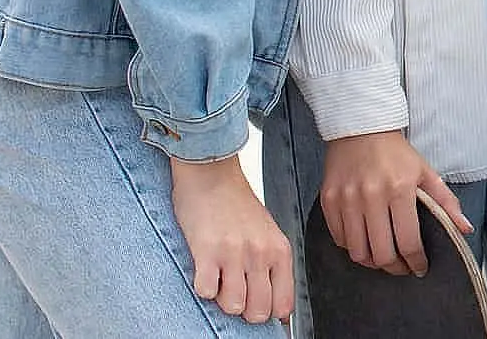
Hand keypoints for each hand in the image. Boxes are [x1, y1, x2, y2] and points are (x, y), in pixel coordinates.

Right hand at [168, 153, 294, 323]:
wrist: (212, 174)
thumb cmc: (237, 205)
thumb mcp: (267, 234)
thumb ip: (272, 267)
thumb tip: (276, 309)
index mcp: (279, 251)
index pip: (284, 305)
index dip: (269, 313)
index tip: (257, 307)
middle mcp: (261, 253)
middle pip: (258, 312)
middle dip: (244, 310)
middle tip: (234, 291)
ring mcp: (235, 253)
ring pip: (233, 306)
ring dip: (222, 299)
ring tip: (219, 278)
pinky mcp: (207, 251)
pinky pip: (206, 291)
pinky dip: (203, 288)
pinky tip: (204, 270)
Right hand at [319, 130, 472, 276]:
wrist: (360, 127)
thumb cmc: (396, 152)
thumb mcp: (426, 172)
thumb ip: (447, 203)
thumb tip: (465, 229)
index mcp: (400, 189)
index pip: (408, 242)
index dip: (416, 262)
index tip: (419, 267)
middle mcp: (371, 196)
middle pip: (381, 254)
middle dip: (395, 267)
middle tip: (402, 267)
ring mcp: (347, 200)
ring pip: (357, 252)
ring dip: (373, 261)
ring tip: (384, 257)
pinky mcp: (328, 201)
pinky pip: (339, 239)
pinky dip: (353, 247)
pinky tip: (365, 241)